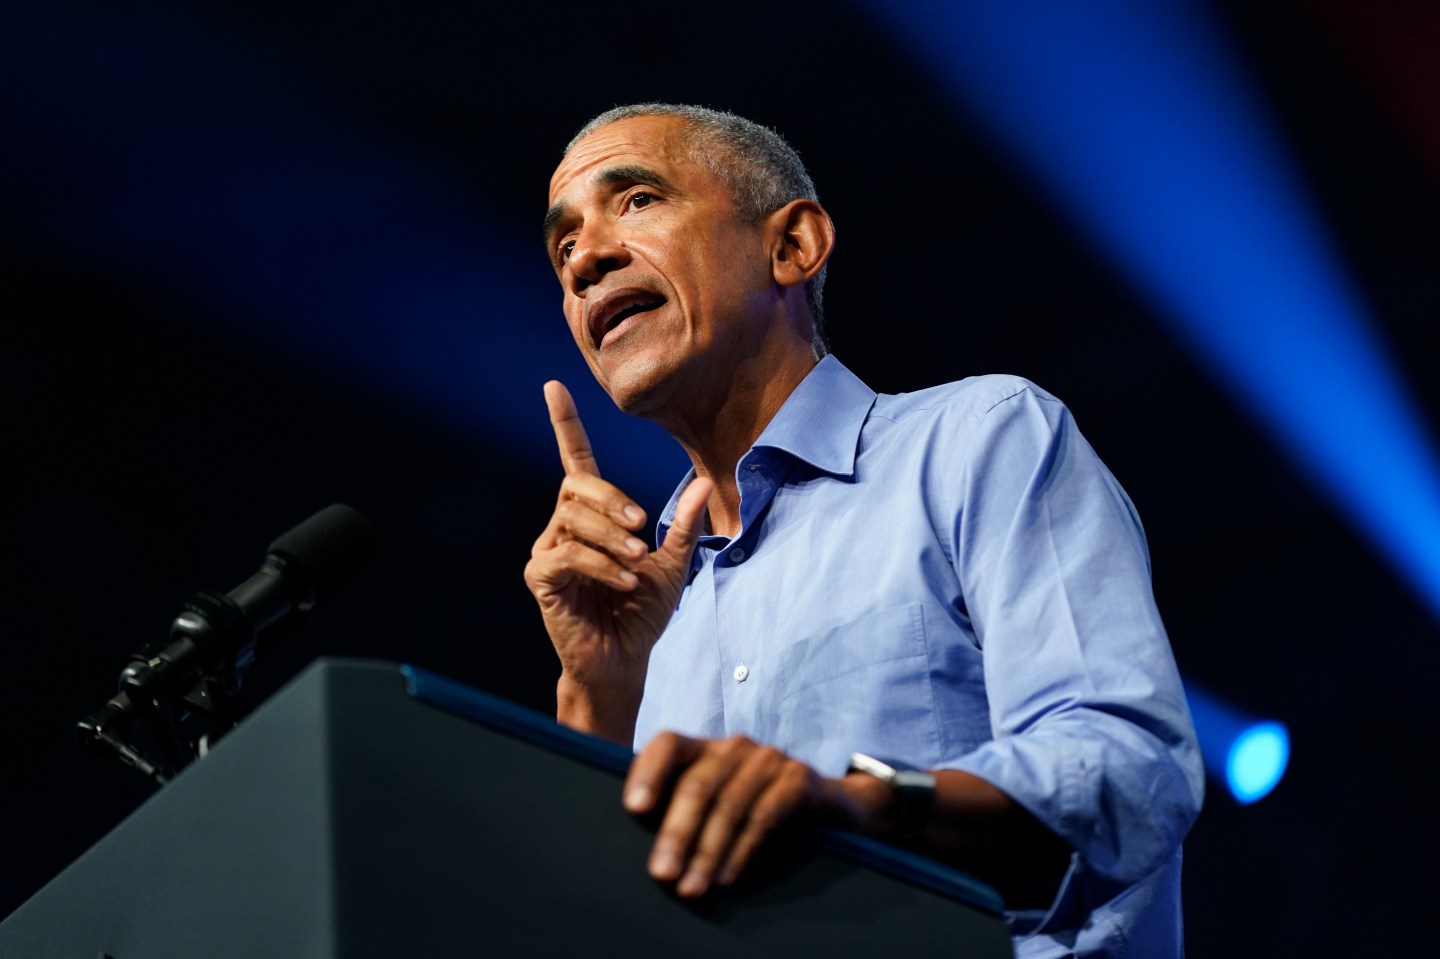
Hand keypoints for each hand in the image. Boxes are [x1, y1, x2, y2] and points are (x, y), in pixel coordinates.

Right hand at [524, 382, 712, 741]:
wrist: (624, 662)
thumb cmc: (642, 615)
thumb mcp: (673, 566)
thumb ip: (683, 526)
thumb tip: (702, 483)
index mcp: (592, 518)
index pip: (575, 462)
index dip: (566, 425)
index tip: (555, 387)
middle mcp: (563, 527)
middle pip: (576, 485)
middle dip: (611, 499)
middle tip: (641, 526)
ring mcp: (548, 551)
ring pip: (573, 518)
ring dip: (611, 537)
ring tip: (636, 563)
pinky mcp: (541, 578)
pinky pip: (566, 555)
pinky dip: (600, 565)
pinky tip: (622, 582)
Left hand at [623, 732, 872, 897]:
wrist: (830, 806)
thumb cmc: (758, 807)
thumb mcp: (718, 801)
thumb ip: (683, 809)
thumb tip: (639, 846)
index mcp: (706, 748)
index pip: (668, 744)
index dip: (648, 772)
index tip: (634, 809)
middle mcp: (735, 746)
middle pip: (697, 784)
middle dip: (676, 833)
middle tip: (661, 873)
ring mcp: (769, 759)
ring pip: (729, 804)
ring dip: (707, 852)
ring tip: (691, 888)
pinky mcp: (799, 779)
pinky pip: (764, 816)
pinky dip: (741, 850)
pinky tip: (726, 877)